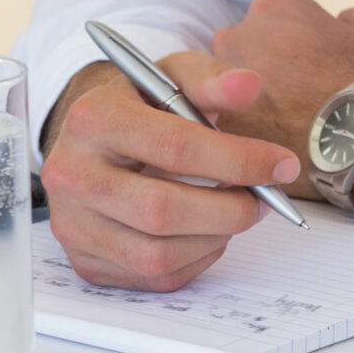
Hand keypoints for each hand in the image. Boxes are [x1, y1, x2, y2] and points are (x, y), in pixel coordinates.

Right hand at [38, 52, 303, 290]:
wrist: (93, 137)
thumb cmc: (142, 105)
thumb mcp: (174, 76)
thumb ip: (213, 79)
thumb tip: (248, 85)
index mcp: (93, 120)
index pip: (175, 148)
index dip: (239, 160)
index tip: (282, 165)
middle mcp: (71, 175)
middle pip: (162, 211)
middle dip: (231, 209)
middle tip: (265, 198)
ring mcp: (71, 223)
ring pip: (156, 254)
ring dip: (216, 237)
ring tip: (238, 210)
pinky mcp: (84, 259)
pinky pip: (152, 276)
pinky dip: (196, 259)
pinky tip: (209, 231)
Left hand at [207, 0, 353, 172]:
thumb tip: (345, 23)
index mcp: (274, 9)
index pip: (277, 17)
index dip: (297, 40)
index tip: (314, 62)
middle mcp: (237, 39)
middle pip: (244, 49)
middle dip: (265, 68)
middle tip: (298, 94)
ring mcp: (217, 87)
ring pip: (225, 91)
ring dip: (251, 102)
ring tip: (288, 124)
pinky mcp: (216, 129)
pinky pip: (226, 127)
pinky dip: (246, 134)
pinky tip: (277, 144)